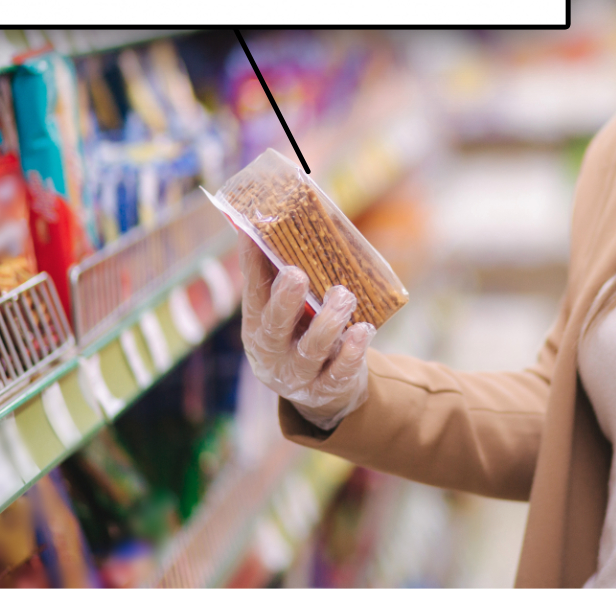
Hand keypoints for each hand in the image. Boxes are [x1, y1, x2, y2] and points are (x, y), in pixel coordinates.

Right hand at [238, 232, 374, 429]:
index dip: (252, 264)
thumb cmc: (303, 334)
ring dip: (328, 321)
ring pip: (310, 349)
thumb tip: (279, 221)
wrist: (321, 394)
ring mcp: (297, 374)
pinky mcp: (326, 389)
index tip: (255, 235)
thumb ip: (282, 276)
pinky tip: (363, 330)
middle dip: (285, 300)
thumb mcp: (287, 312)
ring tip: (343, 295)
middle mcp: (271, 352)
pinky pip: (338, 372)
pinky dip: (351, 352)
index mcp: (257, 325)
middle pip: (274, 325)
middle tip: (296, 274)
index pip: (252, 292)